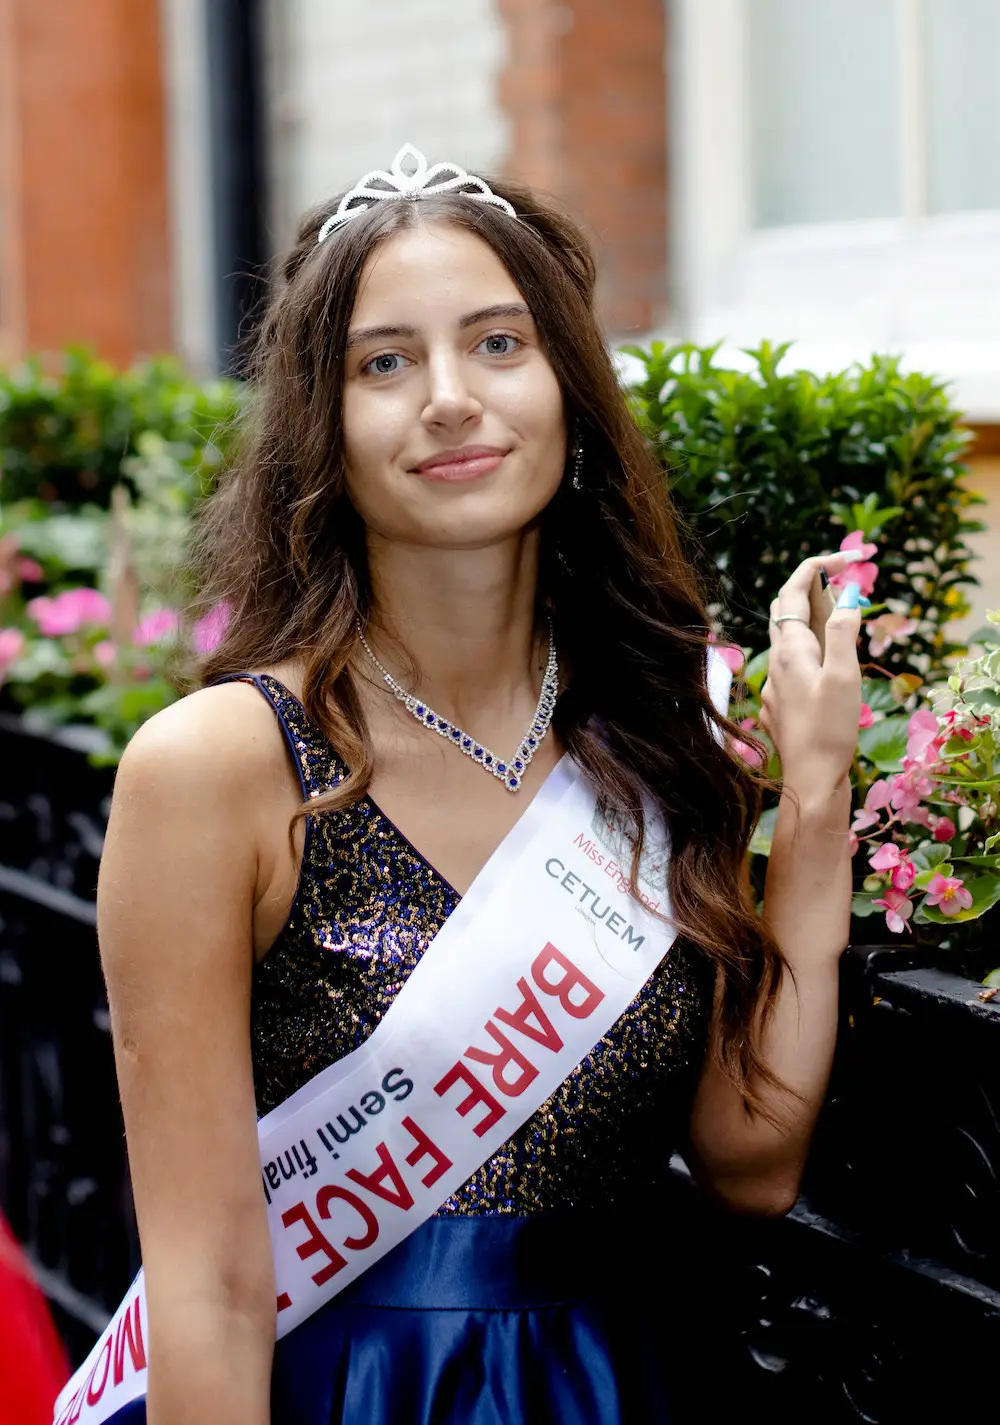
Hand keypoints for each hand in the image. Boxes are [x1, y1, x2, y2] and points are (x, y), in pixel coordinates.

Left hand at [758, 553, 863, 803]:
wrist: (810, 781)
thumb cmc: (830, 730)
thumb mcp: (845, 676)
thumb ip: (844, 633)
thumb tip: (847, 596)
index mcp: (790, 650)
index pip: (794, 591)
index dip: (816, 566)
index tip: (846, 557)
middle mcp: (775, 663)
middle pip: (786, 611)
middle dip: (813, 589)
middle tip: (846, 584)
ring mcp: (774, 686)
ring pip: (788, 640)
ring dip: (812, 622)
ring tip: (842, 622)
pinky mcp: (779, 707)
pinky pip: (790, 668)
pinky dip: (809, 653)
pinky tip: (827, 669)